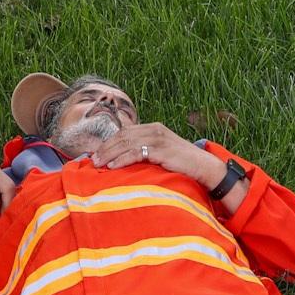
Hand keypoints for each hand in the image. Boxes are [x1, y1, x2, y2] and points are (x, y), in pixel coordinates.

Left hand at [89, 123, 223, 187]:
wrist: (202, 166)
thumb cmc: (182, 163)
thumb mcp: (162, 153)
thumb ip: (146, 151)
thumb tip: (127, 160)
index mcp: (153, 128)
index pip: (125, 132)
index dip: (109, 142)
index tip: (97, 153)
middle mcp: (154, 129)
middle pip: (123, 136)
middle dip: (106, 147)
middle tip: (92, 159)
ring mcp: (158, 138)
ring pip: (126, 143)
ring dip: (110, 154)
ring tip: (98, 164)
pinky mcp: (161, 150)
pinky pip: (136, 153)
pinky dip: (122, 159)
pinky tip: (113, 166)